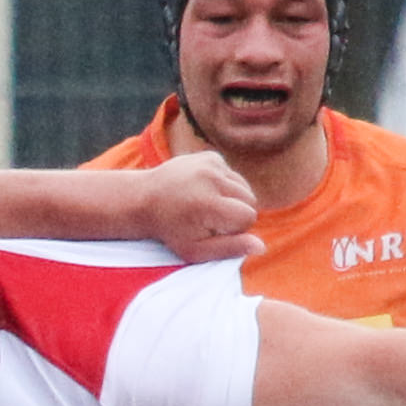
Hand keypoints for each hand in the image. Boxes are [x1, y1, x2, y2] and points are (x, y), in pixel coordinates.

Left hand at [143, 151, 265, 263]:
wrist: (144, 199)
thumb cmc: (170, 230)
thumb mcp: (195, 249)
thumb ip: (229, 249)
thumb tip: (262, 247)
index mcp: (208, 204)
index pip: (248, 217)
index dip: (235, 229)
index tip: (213, 230)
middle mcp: (212, 179)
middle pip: (250, 200)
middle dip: (236, 213)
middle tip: (210, 220)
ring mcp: (211, 164)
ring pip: (244, 186)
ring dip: (232, 199)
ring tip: (206, 206)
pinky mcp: (210, 156)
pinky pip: (232, 174)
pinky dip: (223, 185)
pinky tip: (203, 191)